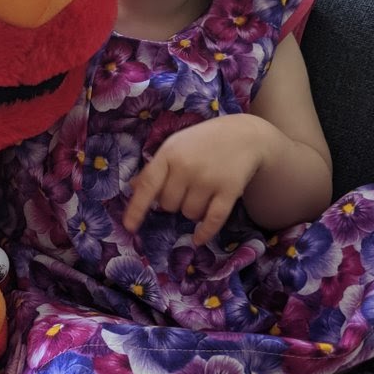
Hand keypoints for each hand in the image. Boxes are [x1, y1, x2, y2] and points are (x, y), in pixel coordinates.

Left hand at [123, 114, 271, 245]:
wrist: (244, 135)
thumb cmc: (202, 142)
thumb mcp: (175, 146)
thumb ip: (156, 168)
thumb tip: (134, 187)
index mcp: (169, 153)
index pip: (148, 185)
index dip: (137, 207)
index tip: (129, 226)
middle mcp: (187, 167)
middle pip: (169, 205)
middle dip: (174, 202)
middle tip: (186, 187)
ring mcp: (208, 179)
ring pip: (190, 214)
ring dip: (193, 211)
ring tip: (202, 193)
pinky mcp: (229, 190)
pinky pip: (213, 220)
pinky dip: (205, 232)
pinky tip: (198, 239)